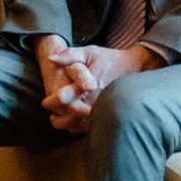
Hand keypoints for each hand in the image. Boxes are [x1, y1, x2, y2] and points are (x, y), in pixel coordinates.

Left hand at [38, 38, 159, 133]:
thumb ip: (69, 55)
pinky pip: (92, 128)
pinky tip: (74, 124)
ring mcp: (104, 110)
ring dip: (68, 125)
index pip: (64, 99)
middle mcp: (96, 101)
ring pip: (81, 126)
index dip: (52, 103)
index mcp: (88, 86)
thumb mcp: (89, 52)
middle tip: (52, 116)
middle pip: (71, 118)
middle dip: (58, 119)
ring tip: (59, 120)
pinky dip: (81, 128)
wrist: (134, 67)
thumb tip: (50, 59)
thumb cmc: (109, 59)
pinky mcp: (109, 115)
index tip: (45, 103)